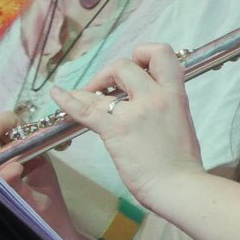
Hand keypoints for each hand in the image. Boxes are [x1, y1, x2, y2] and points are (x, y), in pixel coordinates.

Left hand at [45, 44, 204, 211]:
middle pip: (126, 65)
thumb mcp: (182, 122)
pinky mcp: (116, 130)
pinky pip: (86, 109)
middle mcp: (156, 97)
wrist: (179, 186)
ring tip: (84, 93)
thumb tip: (149, 102)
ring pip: (108, 79)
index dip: (144, 54)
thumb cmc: (182, 163)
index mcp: (176, 94)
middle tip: (106, 88)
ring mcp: (135, 112)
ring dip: (92, 85)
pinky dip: (68, 100)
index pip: (161, 53)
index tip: (137, 67)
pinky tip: (57, 94)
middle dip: (111, 72)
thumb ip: (166, 106)